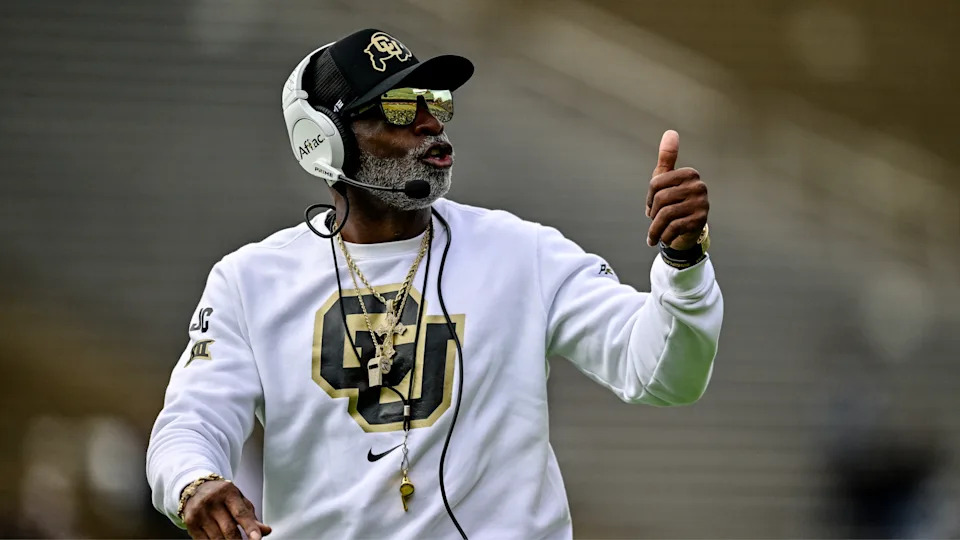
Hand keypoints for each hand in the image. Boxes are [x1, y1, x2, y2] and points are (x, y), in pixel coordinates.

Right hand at [182, 480, 271, 539]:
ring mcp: (199, 511)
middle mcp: (212, 500)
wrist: (195, 488)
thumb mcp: (238, 500)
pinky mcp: (190, 522)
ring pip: (217, 538)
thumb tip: (266, 531)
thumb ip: (251, 516)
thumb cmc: (222, 496)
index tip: (257, 539)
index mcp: (228, 492)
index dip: (250, 528)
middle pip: (229, 529)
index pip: (241, 513)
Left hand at [645, 130, 708, 249]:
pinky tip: (667, 237)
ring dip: (655, 228)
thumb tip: (670, 132)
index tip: (652, 205)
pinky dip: (665, 235)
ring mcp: (702, 204)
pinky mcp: (700, 221)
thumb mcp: (667, 179)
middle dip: (653, 213)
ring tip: (655, 234)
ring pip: (665, 214)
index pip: (656, 183)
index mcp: (689, 174)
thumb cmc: (674, 201)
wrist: (687, 232)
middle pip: (661, 199)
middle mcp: (699, 186)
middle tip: (654, 220)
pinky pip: (672, 227)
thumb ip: (667, 157)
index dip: (650, 197)